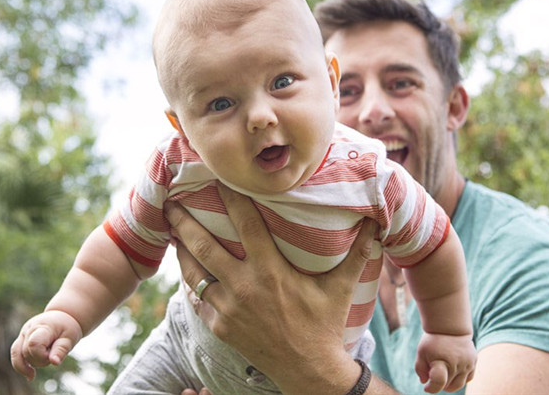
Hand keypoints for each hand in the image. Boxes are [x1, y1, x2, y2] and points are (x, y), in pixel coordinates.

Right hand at [10, 310, 82, 380]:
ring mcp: (23, 333)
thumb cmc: (67, 327)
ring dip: (28, 364)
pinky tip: (30, 375)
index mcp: (42, 327)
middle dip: (39, 361)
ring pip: (17, 354)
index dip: (41, 356)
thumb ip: (61, 350)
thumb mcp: (70, 338)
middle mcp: (29, 329)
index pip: (33, 344)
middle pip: (26, 352)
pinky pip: (15, 354)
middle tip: (52, 356)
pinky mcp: (20, 339)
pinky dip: (21, 365)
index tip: (52, 357)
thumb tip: (54, 363)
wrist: (62, 316)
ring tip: (36, 372)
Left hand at [168, 183, 376, 393]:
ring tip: (171, 229)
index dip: (230, 197)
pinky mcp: (220, 326)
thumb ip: (358, 252)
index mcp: (271, 270)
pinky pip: (200, 298)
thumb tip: (377, 222)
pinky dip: (192, 281)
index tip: (216, 178)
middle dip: (184, 221)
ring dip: (180, 249)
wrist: (308, 370)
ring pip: (194, 272)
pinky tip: (186, 267)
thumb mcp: (341, 288)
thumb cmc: (325, 325)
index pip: (245, 224)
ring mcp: (228, 308)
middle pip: (204, 245)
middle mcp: (244, 286)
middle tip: (170, 202)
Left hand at [415, 332, 476, 392]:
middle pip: (447, 385)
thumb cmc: (433, 340)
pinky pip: (469, 378)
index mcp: (441, 361)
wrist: (450, 326)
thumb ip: (420, 369)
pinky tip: (453, 372)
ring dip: (450, 384)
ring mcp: (467, 364)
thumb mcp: (421, 352)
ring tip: (443, 375)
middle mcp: (456, 364)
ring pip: (459, 384)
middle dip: (439, 384)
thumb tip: (425, 382)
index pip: (438, 382)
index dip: (431, 388)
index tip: (426, 387)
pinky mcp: (473, 362)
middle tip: (433, 374)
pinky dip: (461, 379)